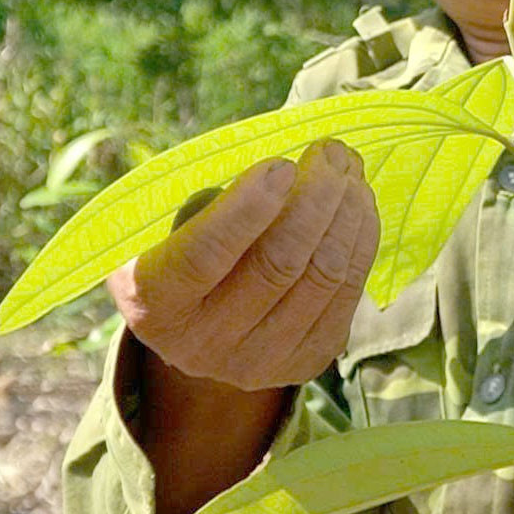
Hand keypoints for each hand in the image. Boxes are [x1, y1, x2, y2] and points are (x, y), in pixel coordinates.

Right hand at [107, 139, 379, 391]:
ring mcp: (259, 362)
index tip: (282, 164)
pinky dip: (360, 239)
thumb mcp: (172, 227)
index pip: (203, 254)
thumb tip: (290, 167)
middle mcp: (202, 345)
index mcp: (153, 303)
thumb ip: (214, 201)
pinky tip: (359, 204)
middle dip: (315, 196)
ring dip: (346, 212)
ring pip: (322, 275)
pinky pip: (348, 293)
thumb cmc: (186, 251)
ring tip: (349, 170)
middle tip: (329, 151)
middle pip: (277, 263)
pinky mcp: (306, 362)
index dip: (246, 207)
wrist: (204, 331)